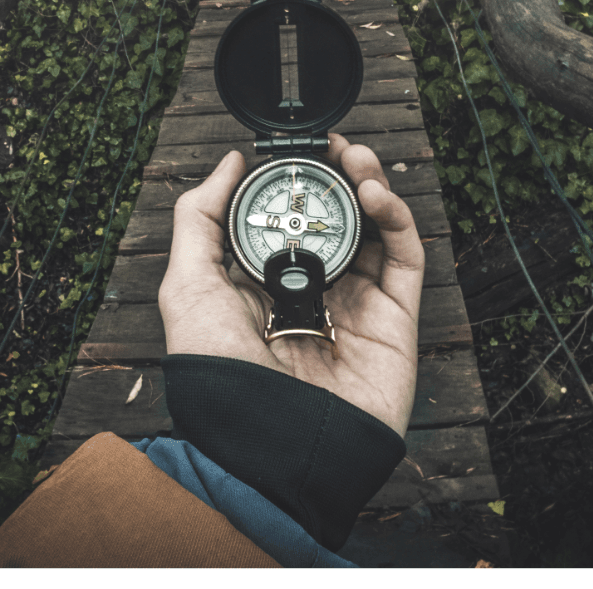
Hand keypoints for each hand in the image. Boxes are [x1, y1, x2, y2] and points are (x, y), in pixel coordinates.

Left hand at [158, 134, 423, 437]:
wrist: (268, 447)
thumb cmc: (220, 374)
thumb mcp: (187, 287)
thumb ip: (200, 218)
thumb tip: (230, 162)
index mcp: (266, 284)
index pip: (290, 220)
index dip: (297, 182)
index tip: (297, 151)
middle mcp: (313, 291)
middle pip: (339, 219)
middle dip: (340, 175)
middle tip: (337, 147)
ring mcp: (357, 305)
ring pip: (376, 231)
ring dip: (372, 185)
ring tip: (359, 158)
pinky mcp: (395, 321)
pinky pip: (405, 258)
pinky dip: (397, 218)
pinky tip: (375, 194)